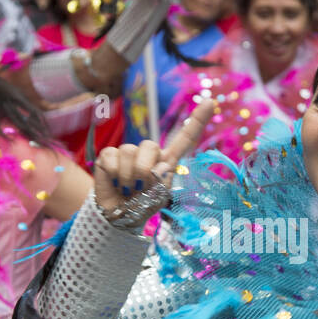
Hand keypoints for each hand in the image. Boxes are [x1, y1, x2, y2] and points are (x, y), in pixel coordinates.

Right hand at [93, 97, 214, 215]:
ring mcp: (128, 152)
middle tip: (141, 188)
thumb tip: (160, 166)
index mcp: (167, 161)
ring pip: (129, 151)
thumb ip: (163, 181)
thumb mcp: (159, 197)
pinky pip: (111, 157)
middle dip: (144, 170)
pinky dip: (113, 174)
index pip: (185, 138)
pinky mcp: (108, 155)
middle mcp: (149, 152)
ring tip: (128, 188)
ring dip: (128, 177)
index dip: (197, 121)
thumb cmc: (143, 205)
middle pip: (150, 145)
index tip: (209, 103)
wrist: (120, 215)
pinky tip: (115, 182)